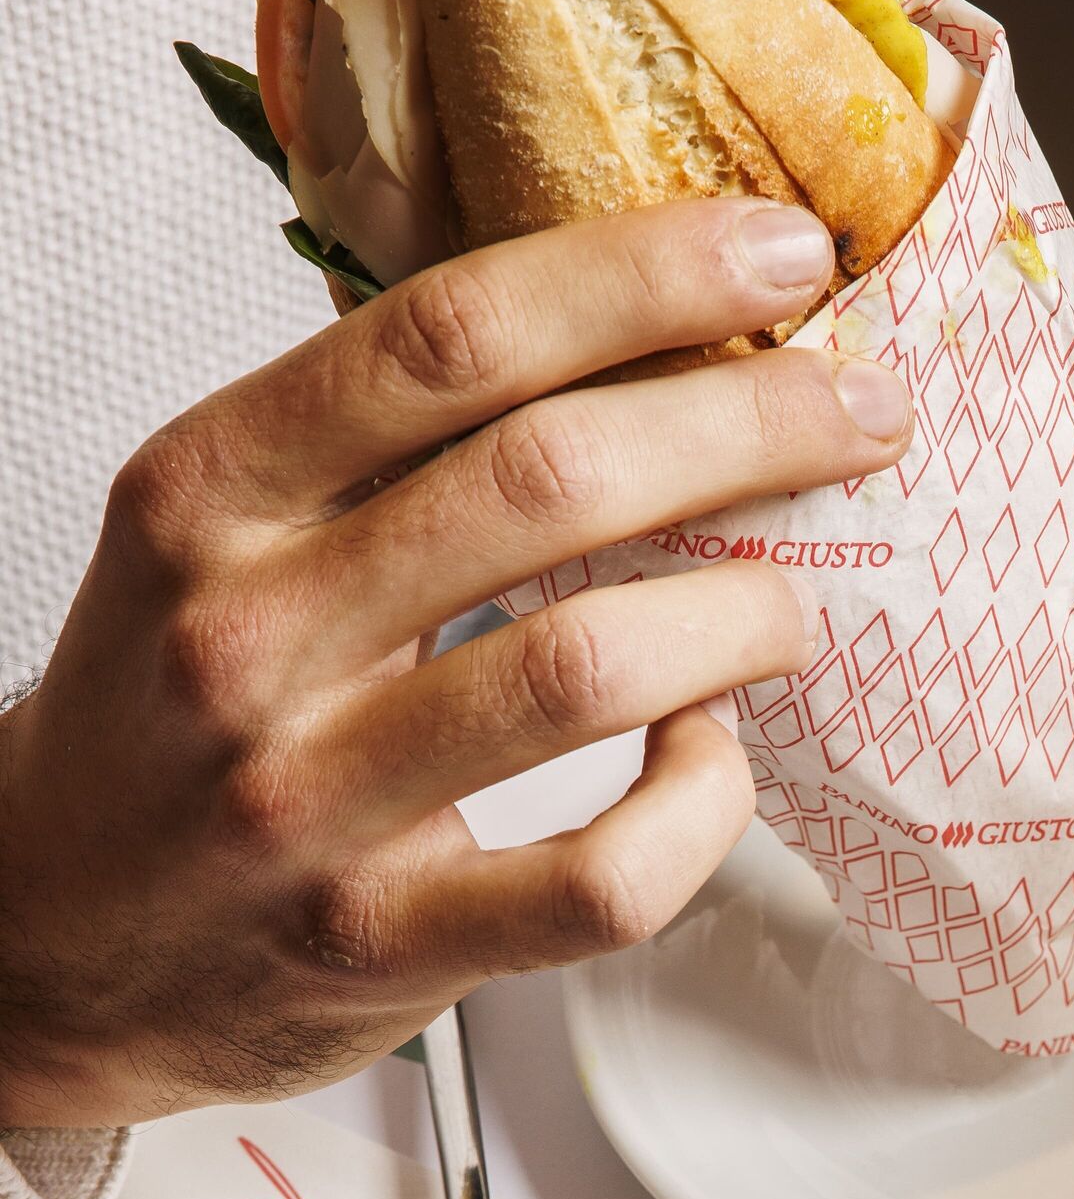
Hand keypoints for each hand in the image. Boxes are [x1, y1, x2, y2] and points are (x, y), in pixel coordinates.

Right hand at [0, 201, 914, 1128]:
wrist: (41, 942)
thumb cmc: (173, 717)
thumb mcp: (221, 534)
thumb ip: (384, 445)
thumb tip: (642, 332)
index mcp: (211, 491)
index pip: (448, 334)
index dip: (642, 275)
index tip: (780, 251)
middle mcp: (249, 631)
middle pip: (549, 480)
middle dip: (748, 424)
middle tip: (865, 412)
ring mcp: (309, 801)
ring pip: (588, 670)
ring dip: (743, 618)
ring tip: (795, 602)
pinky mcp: (377, 947)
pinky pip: (600, 876)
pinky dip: (698, 809)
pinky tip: (713, 763)